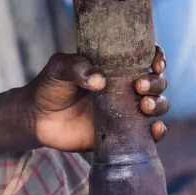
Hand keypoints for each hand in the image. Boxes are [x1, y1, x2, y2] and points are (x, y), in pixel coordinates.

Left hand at [23, 48, 168, 153]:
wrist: (37, 117)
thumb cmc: (50, 86)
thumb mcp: (59, 68)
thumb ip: (77, 67)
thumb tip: (99, 81)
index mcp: (116, 68)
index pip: (146, 59)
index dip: (158, 58)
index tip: (154, 63)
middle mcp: (126, 89)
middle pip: (157, 83)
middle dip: (156, 83)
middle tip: (139, 86)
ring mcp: (126, 112)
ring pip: (157, 106)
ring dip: (158, 105)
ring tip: (144, 106)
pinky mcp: (122, 135)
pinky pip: (147, 135)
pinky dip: (158, 132)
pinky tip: (155, 129)